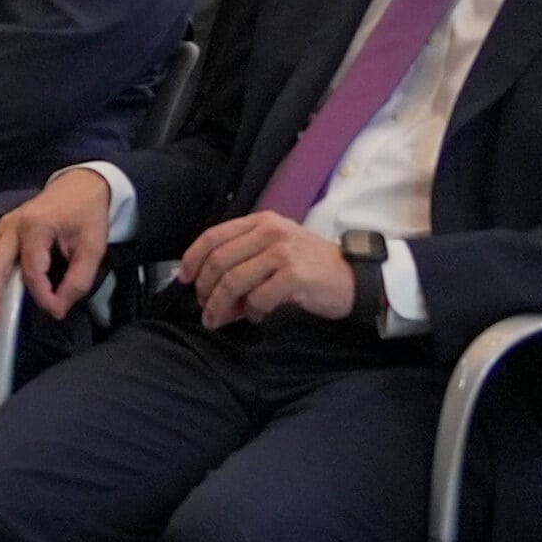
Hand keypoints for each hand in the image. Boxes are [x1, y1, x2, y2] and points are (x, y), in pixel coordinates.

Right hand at [0, 170, 118, 322]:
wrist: (81, 185)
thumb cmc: (87, 215)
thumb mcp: (94, 248)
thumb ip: (77, 281)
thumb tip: (58, 307)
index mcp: (36, 226)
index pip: (32, 271)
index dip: (43, 296)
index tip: (57, 310)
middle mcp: (12, 225)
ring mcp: (3, 226)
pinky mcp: (2, 230)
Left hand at [178, 211, 358, 327]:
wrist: (356, 277)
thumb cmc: (312, 267)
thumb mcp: (275, 255)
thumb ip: (242, 266)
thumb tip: (207, 294)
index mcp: (261, 222)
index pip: (213, 236)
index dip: (193, 258)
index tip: (185, 279)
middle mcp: (270, 231)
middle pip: (219, 261)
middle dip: (205, 289)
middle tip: (205, 310)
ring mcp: (282, 252)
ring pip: (234, 280)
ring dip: (221, 305)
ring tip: (219, 319)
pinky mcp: (294, 275)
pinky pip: (259, 298)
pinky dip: (252, 312)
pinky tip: (258, 317)